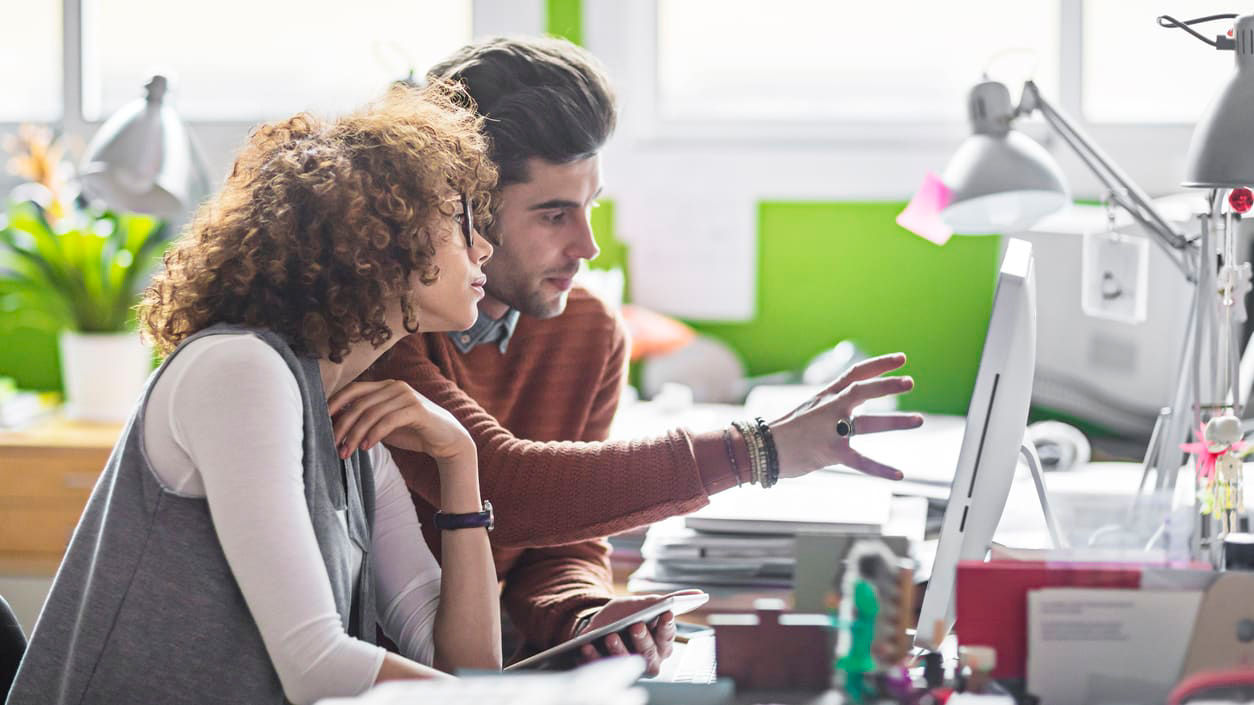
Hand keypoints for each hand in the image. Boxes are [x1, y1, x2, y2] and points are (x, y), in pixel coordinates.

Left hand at [328, 379, 473, 463]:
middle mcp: (395, 386)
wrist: (447, 440)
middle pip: (360, 403)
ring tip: (347, 452)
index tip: (321, 419)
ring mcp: (407, 396)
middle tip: (334, 445)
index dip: (335, 402)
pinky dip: (374, 434)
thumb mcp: (385, 424)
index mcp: (386, 386)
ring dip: (355, 435)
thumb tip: (336, 424)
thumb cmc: (414, 432)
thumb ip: (366, 420)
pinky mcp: (416, 409)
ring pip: (371, 413)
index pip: (354, 389)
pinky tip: (366, 447)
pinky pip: (388, 421)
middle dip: (343, 425)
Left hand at [575, 591, 695, 675]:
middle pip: (649, 653)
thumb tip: (699, 594)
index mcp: (661, 643)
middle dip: (643, 639)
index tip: (666, 613)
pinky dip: (594, 655)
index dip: (668, 626)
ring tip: (610, 635)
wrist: (601, 626)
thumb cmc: (628, 615)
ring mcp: (629, 667)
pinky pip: (601, 665)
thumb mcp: (644, 604)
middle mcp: (650, 659)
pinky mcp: (607, 670)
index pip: (668, 636)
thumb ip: (668, 601)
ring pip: (628, 662)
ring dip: (619, 649)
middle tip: (636, 625)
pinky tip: (588, 644)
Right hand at [770, 353, 923, 480]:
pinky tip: (899, 475)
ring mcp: (831, 430)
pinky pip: (861, 461)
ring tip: (919, 420)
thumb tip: (849, 404)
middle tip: (910, 382)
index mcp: (826, 396)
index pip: (855, 373)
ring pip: (869, 424)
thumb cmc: (784, 432)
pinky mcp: (830, 452)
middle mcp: (830, 408)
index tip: (901, 359)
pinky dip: (880, 469)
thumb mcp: (807, 410)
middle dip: (887, 385)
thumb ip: (830, 406)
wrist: (762, 449)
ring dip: (896, 422)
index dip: (879, 365)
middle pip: (862, 390)